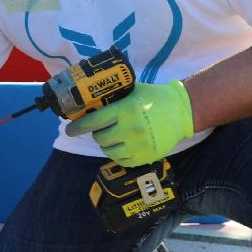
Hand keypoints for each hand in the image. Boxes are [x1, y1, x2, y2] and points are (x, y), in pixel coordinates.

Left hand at [65, 80, 192, 167]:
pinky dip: (118, 154)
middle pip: (100, 138)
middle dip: (98, 133)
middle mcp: (130, 129)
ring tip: (113, 136)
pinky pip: (122, 160)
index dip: (78, 127)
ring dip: (107, 144)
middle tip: (102, 128)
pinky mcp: (146, 157)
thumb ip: (112, 97)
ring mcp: (139, 146)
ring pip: (109, 151)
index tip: (70, 130)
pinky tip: (122, 145)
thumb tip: (88, 102)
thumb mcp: (132, 91)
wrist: (182, 111)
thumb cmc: (153, 98)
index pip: (93, 121)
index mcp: (125, 110)